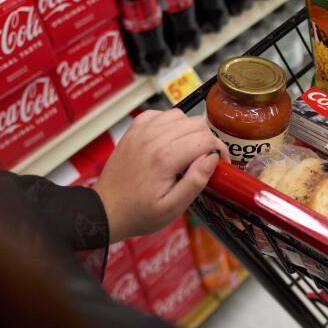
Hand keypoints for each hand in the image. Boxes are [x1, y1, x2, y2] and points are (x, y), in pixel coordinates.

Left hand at [94, 109, 228, 242]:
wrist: (107, 209)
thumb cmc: (140, 213)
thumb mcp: (173, 208)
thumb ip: (195, 181)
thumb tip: (212, 158)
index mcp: (165, 158)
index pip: (206, 139)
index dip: (220, 150)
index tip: (220, 163)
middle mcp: (153, 138)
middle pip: (196, 124)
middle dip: (208, 139)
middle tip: (206, 159)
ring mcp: (141, 131)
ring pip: (180, 115)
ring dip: (190, 130)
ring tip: (189, 149)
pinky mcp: (134, 130)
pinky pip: (160, 114)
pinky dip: (170, 123)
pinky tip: (170, 139)